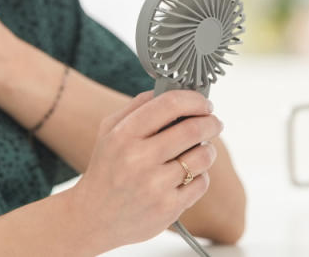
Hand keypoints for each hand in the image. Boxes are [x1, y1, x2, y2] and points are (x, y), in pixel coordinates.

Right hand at [69, 90, 222, 248]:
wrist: (93, 218)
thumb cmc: (106, 170)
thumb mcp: (108, 132)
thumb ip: (136, 107)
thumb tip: (168, 90)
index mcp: (123, 134)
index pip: (169, 104)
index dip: (194, 99)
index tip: (205, 103)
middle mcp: (138, 159)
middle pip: (193, 130)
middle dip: (211, 122)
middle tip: (214, 122)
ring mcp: (154, 185)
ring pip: (202, 157)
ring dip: (209, 149)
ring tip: (202, 149)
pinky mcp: (168, 208)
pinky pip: (201, 183)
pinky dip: (201, 176)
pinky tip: (189, 175)